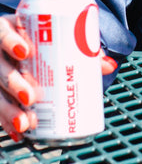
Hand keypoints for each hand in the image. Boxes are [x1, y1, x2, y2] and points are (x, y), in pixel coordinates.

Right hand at [0, 14, 117, 140]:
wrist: (21, 43)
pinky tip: (19, 133)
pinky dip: (7, 122)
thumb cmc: (42, 37)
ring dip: (9, 110)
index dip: (11, 41)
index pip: (4, 33)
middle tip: (31, 97)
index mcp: (10, 30)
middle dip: (14, 84)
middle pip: (0, 68)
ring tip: (26, 123)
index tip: (25, 52)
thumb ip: (81, 46)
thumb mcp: (56, 36)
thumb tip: (109, 65)